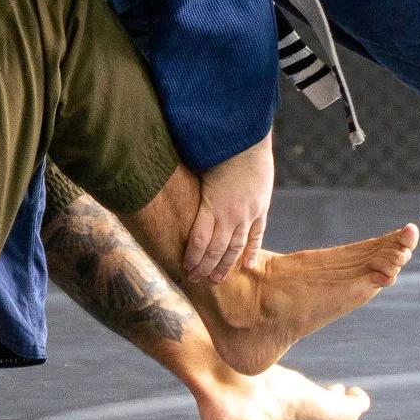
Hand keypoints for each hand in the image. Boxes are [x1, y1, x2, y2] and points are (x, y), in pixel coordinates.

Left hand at [185, 133, 273, 285]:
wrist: (246, 139)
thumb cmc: (214, 150)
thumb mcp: (194, 170)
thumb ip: (184, 189)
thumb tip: (158, 193)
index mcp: (212, 205)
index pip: (200, 241)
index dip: (192, 258)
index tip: (184, 268)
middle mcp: (231, 214)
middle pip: (217, 249)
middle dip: (205, 267)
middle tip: (195, 281)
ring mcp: (248, 213)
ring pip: (236, 247)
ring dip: (225, 266)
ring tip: (216, 280)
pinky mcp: (261, 208)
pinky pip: (257, 235)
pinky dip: (252, 251)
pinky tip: (246, 266)